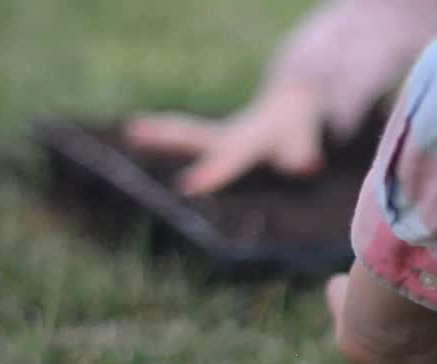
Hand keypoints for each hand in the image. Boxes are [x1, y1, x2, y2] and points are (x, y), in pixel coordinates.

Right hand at [124, 82, 323, 194]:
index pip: (226, 161)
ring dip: (158, 132)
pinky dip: (161, 133)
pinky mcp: (214, 140)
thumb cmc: (296, 129)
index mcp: (248, 141)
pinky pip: (186, 137)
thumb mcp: (303, 142)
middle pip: (194, 136)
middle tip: (134, 129)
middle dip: (167, 136)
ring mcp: (219, 136)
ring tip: (130, 128)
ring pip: (185, 133)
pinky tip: (136, 132)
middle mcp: (228, 137)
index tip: (185, 186)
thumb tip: (306, 165)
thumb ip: (303, 153)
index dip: (209, 174)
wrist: (291, 103)